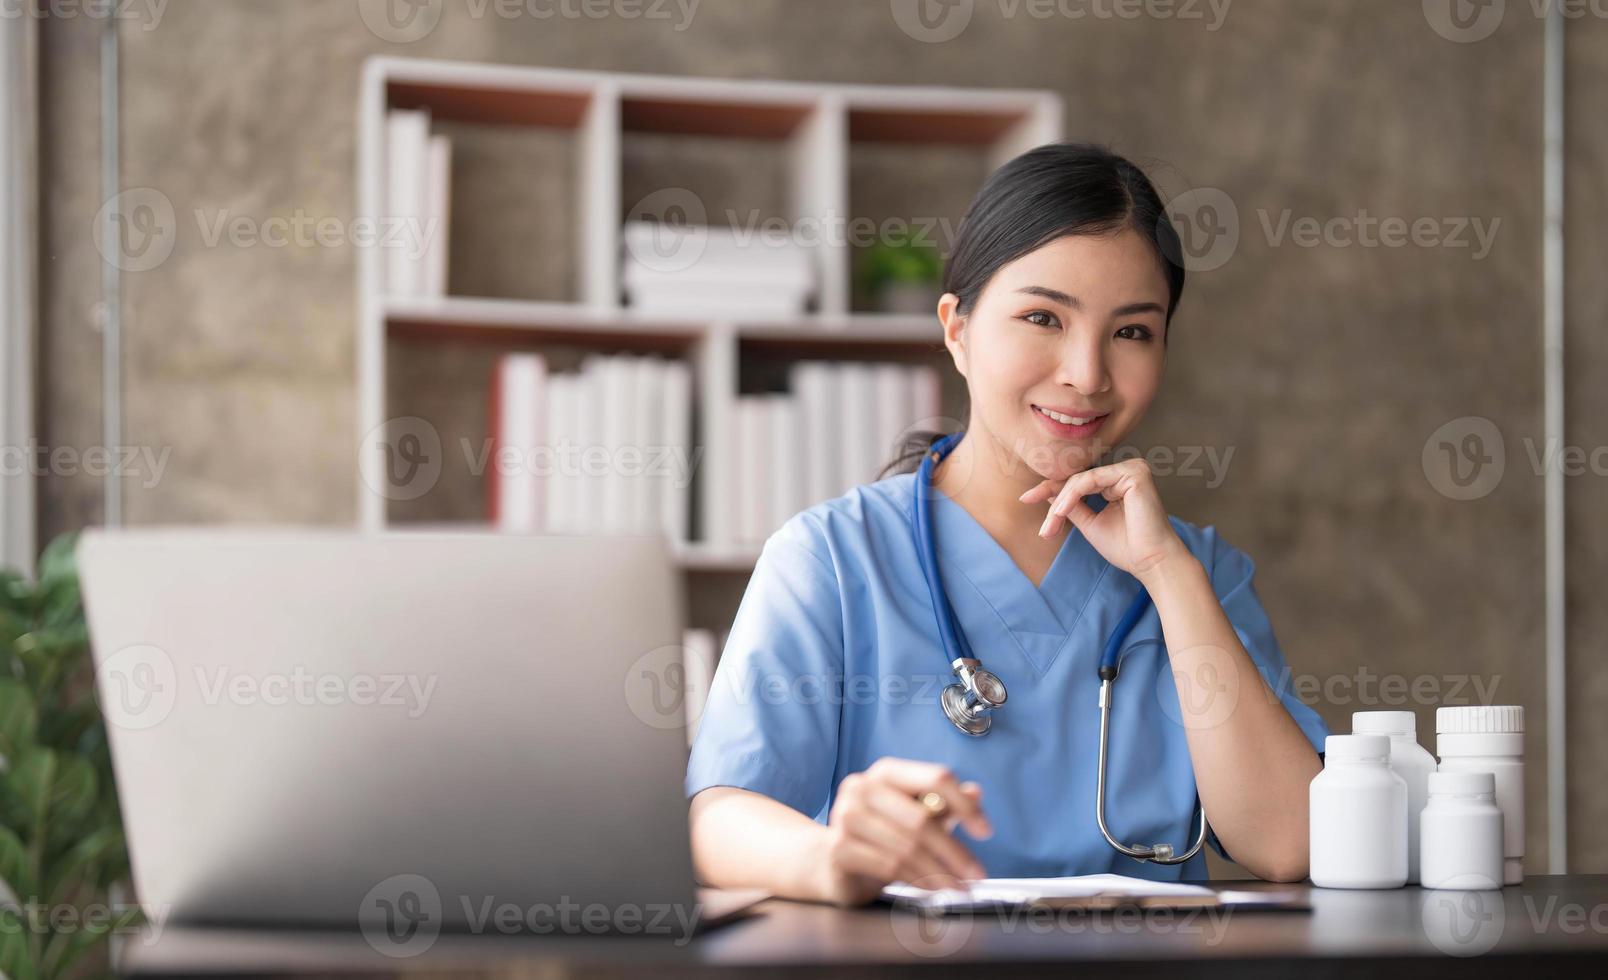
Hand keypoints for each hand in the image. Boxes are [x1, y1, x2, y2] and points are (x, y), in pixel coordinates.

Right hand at [813, 758, 991, 906]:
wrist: (830, 861)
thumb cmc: (879, 834)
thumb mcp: (914, 815)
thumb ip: (943, 804)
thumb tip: (976, 793)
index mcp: (886, 771)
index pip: (935, 778)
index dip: (965, 805)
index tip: (985, 831)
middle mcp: (862, 787)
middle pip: (922, 819)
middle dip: (955, 850)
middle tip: (977, 873)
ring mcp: (846, 816)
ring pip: (907, 847)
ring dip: (941, 872)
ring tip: (961, 887)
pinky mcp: (839, 848)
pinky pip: (890, 866)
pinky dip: (919, 881)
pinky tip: (935, 889)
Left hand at [1019, 457, 1188, 580]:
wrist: (1151, 563)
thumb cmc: (1127, 547)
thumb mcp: (1091, 523)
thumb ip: (1072, 506)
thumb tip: (1046, 492)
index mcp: (1119, 481)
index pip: (1078, 481)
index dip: (1050, 490)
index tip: (1025, 499)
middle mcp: (1126, 470)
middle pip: (1076, 479)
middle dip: (1052, 501)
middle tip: (1041, 527)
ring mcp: (1132, 468)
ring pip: (1079, 480)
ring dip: (1059, 504)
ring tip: (1050, 526)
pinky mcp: (1134, 472)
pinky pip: (1089, 480)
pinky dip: (1070, 497)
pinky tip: (1060, 512)